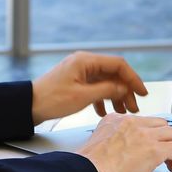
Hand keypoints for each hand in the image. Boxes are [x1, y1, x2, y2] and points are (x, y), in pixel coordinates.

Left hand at [30, 52, 147, 124]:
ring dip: (115, 96)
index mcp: (85, 60)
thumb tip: (125, 89)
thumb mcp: (83, 96)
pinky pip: (95, 88)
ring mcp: (79, 72)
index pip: (118, 64)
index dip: (133, 78)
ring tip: (122, 111)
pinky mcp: (75, 82)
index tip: (142, 92)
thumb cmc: (51, 99)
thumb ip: (107, 91)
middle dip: (125, 91)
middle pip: (113, 74)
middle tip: (133, 107)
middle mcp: (83, 63)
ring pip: (105, 82)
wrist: (28, 106)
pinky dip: (102, 99)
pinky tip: (103, 112)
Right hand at [77, 114, 171, 171]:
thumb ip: (112, 142)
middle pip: (161, 124)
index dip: (151, 135)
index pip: (143, 121)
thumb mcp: (98, 144)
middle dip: (166, 139)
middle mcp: (131, 123)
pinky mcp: (154, 150)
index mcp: (116, 120)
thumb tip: (122, 154)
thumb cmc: (88, 167)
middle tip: (165, 155)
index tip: (151, 146)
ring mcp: (144, 135)